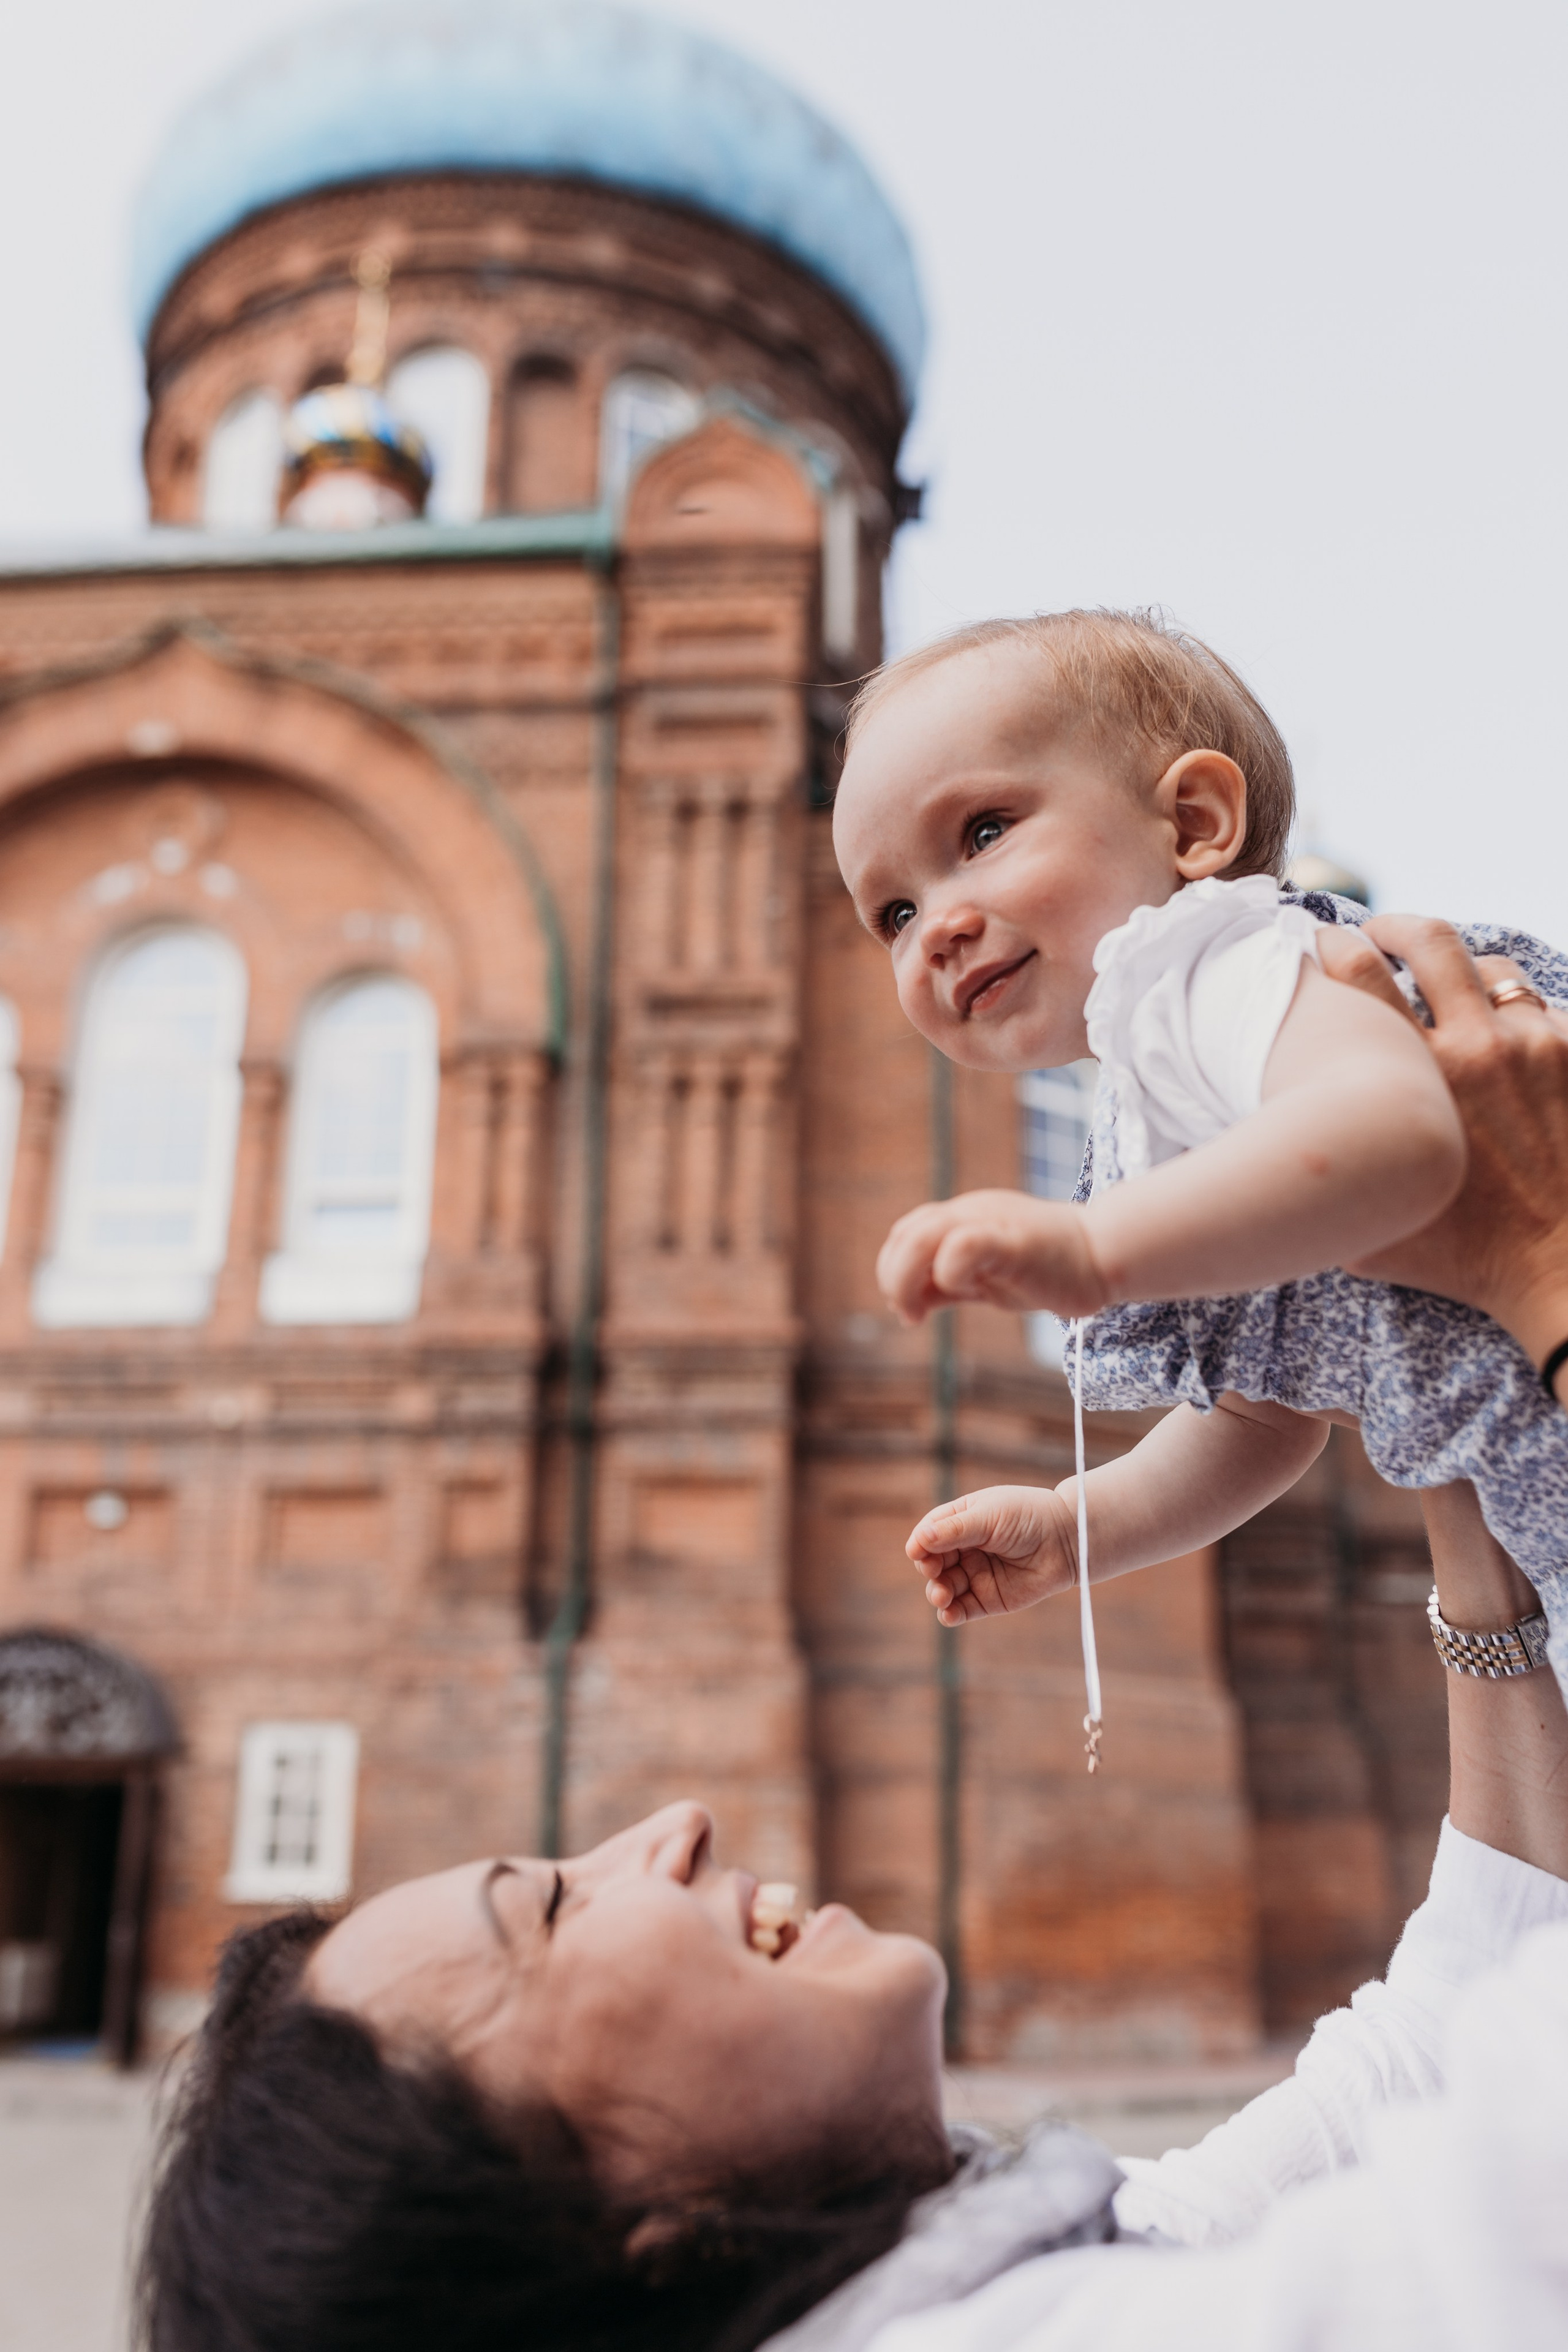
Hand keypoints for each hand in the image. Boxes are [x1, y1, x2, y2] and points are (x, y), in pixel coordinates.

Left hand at [876, 1189, 1108, 1324]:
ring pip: (922, 1236)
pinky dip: (949, 1273)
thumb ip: (946, 1285)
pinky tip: (964, 1296)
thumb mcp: (984, 1279)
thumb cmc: (1046, 1270)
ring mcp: (991, 1222)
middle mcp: (970, 1213)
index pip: (905, 1234)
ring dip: (907, 1278)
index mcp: (961, 1218)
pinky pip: (964, 1245)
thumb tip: (907, 1305)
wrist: (1104, 1256)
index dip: (893, 1271)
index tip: (909, 1310)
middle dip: (893, 1278)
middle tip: (909, 1314)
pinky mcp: (1014, 1241)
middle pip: (906, 1233)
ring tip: (917, 1312)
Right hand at [906, 1484, 1078, 1624]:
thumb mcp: (989, 1517)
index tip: (917, 1552)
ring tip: (942, 1596)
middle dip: (929, 1569)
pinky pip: (962, 1610)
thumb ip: (954, 1530)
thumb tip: (918, 1541)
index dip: (921, 1543)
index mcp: (962, 1521)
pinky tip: (949, 1614)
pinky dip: (950, 1614)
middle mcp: (966, 1549)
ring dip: (937, 1592)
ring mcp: (976, 1575)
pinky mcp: (989, 1599)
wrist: (1068, 1541)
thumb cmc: (1029, 1517)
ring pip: (944, 1588)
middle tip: (934, 1571)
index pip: (930, 1533)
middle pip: (933, 1562)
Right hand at [1317, 916, 1567, 1372]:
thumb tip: (1269, 1170)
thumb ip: (1323, 1193)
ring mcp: (1532, 1044)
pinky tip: (1500, 1036)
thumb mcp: (1368, 1236)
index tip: (1322, 942)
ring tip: (1445, 985)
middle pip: (1429, 941)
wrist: (1561, 1267)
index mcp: (1415, 1081)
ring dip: (1461, 969)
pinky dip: (1514, 1014)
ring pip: (1491, 967)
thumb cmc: (1465, 1259)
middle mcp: (1475, 1048)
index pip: (1360, 975)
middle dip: (1394, 926)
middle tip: (1377, 934)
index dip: (1334, 945)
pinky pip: (1540, 1007)